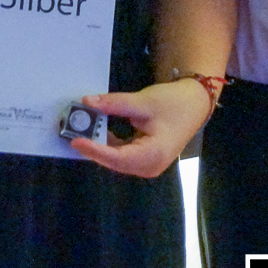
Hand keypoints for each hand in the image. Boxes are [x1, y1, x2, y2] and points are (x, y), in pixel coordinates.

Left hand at [67, 79, 211, 177]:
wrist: (195, 104)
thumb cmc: (174, 103)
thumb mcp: (143, 101)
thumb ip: (114, 104)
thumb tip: (87, 102)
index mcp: (153, 155)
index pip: (117, 158)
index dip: (95, 150)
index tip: (76, 140)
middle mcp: (149, 166)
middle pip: (114, 161)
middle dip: (93, 147)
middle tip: (72, 132)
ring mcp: (147, 165)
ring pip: (115, 159)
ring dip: (98, 145)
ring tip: (79, 130)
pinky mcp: (144, 159)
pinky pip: (121, 154)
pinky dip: (107, 143)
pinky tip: (96, 130)